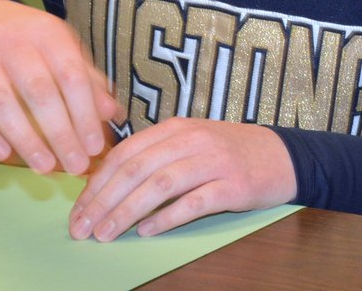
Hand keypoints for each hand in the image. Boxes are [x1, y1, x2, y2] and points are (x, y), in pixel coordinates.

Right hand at [0, 0, 118, 174]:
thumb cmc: (22, 38)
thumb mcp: (57, 45)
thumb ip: (84, 77)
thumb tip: (112, 112)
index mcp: (47, 33)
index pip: (71, 75)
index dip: (85, 113)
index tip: (95, 146)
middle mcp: (12, 41)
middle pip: (39, 92)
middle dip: (60, 133)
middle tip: (74, 165)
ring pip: (2, 102)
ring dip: (25, 139)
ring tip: (44, 167)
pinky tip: (3, 154)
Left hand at [70, 117, 296, 240]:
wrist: (283, 156)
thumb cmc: (229, 154)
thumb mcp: (190, 143)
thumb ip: (154, 156)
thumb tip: (105, 185)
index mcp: (176, 128)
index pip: (125, 154)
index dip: (96, 184)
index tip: (78, 211)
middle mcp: (192, 140)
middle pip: (136, 170)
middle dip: (103, 202)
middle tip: (82, 229)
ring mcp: (214, 161)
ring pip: (159, 185)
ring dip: (126, 212)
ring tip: (106, 234)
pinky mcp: (233, 185)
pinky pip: (193, 202)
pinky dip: (166, 217)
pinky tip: (147, 231)